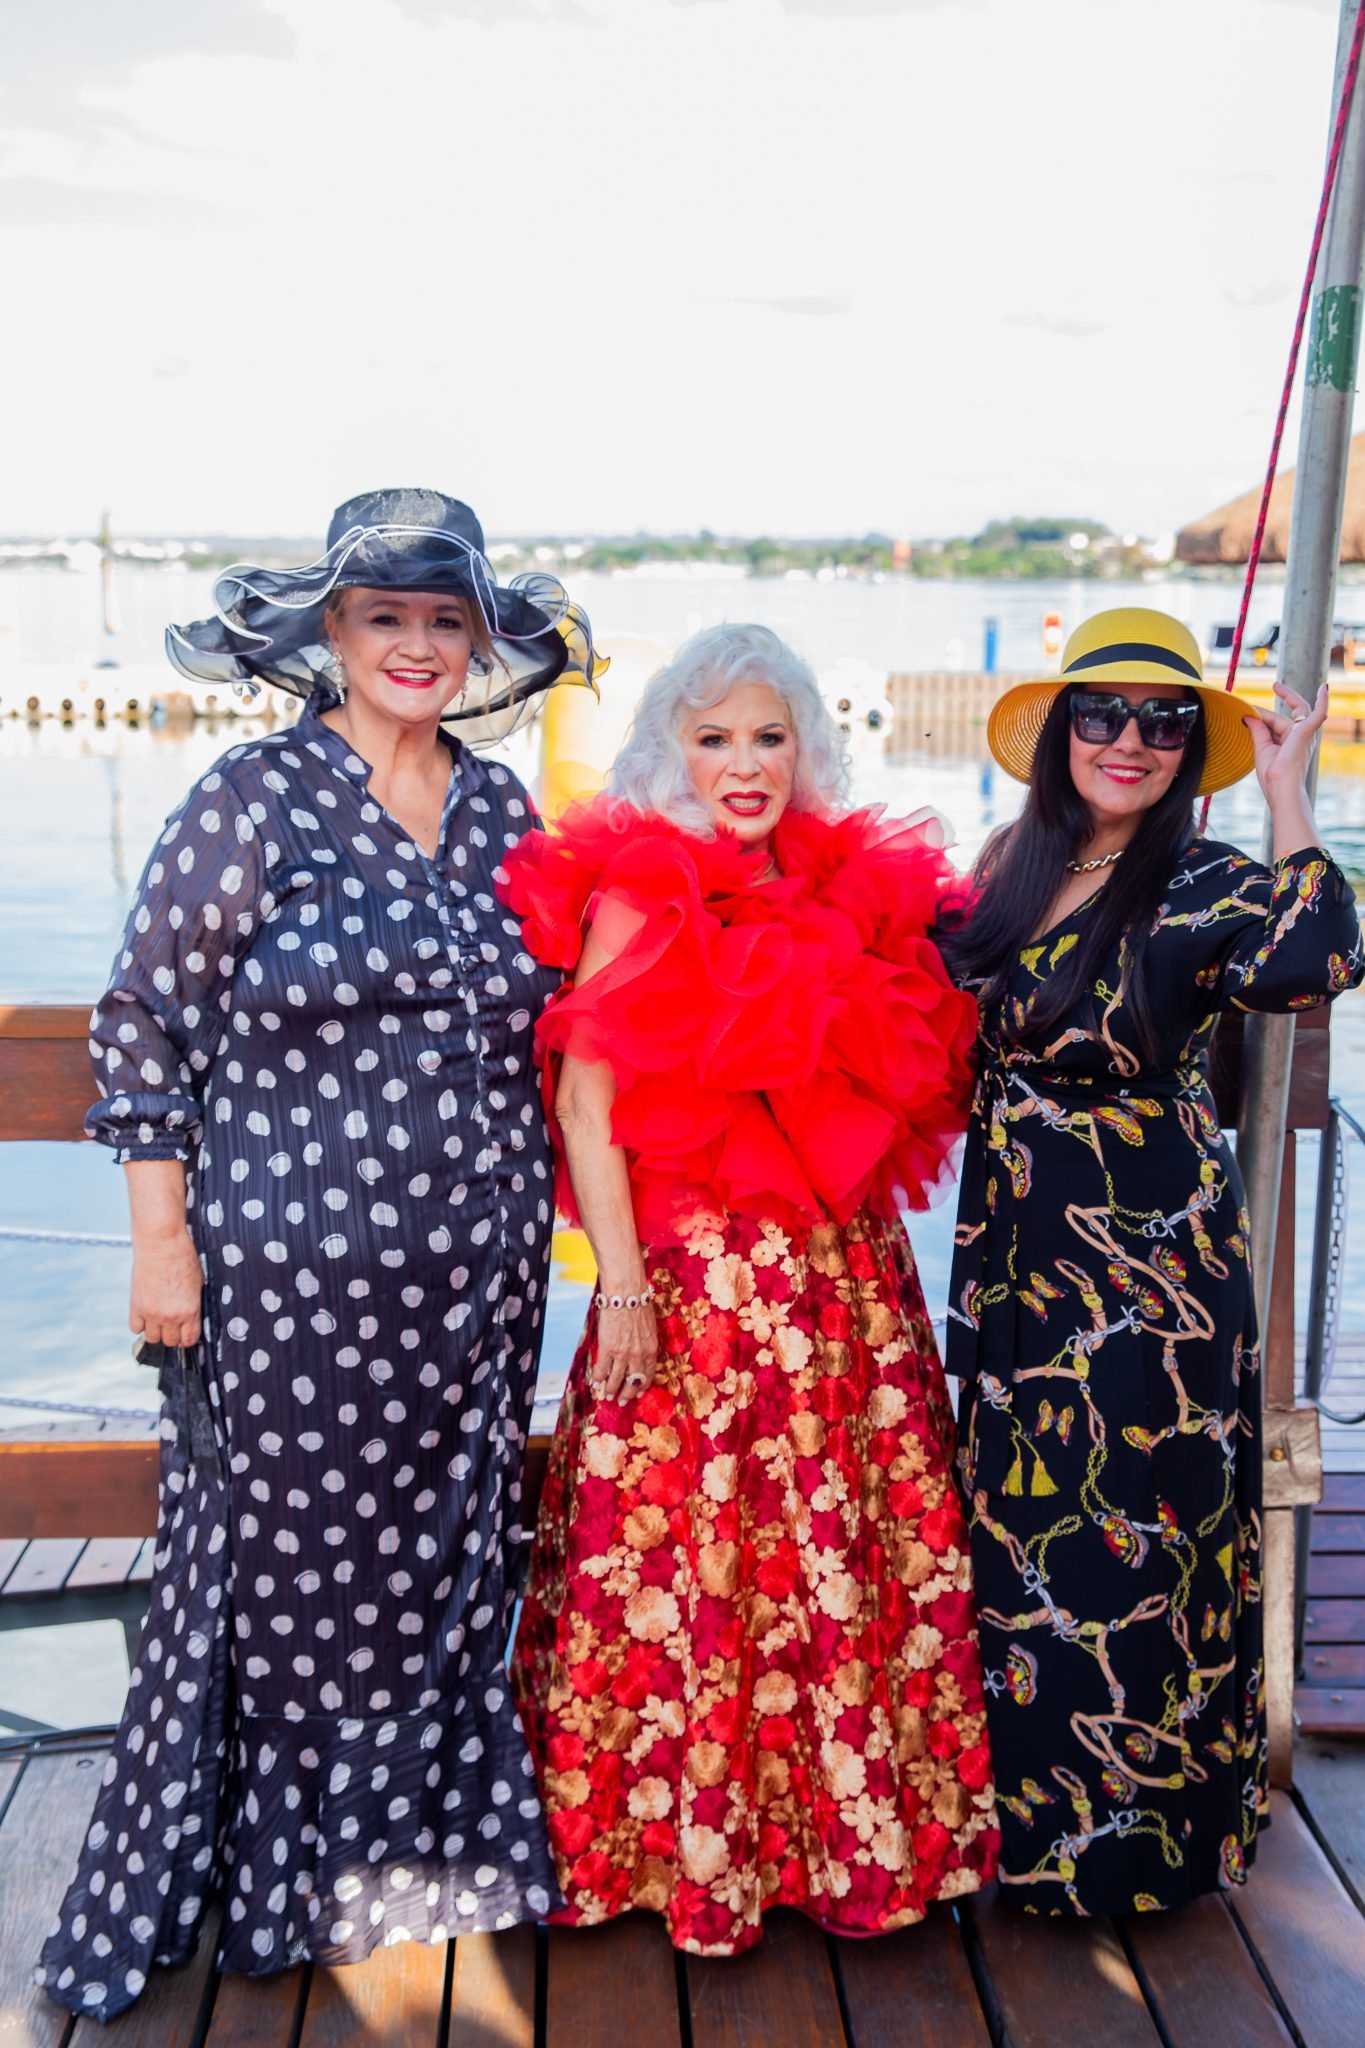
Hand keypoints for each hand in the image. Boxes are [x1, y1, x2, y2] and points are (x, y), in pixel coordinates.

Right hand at [130, 1230, 202, 1347]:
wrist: (161, 1244)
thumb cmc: (182, 1257)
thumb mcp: (199, 1282)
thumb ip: (194, 1302)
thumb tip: (193, 1316)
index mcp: (190, 1310)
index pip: (189, 1339)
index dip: (188, 1338)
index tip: (186, 1334)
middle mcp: (171, 1316)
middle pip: (170, 1342)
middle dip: (173, 1335)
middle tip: (173, 1325)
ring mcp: (151, 1313)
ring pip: (152, 1339)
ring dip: (156, 1332)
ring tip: (159, 1320)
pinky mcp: (136, 1307)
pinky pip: (136, 1328)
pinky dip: (140, 1325)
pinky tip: (146, 1315)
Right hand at [590, 1300, 658, 1403]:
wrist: (626, 1294)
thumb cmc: (639, 1304)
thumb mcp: (650, 1327)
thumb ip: (646, 1342)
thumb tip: (641, 1351)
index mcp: (651, 1349)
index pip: (648, 1374)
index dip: (642, 1386)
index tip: (638, 1392)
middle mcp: (638, 1355)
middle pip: (633, 1381)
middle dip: (627, 1394)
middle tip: (622, 1401)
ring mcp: (623, 1353)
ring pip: (617, 1379)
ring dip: (611, 1389)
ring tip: (608, 1396)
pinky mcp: (608, 1348)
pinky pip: (602, 1368)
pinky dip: (598, 1377)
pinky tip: (595, 1383)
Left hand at [1245, 681, 1328, 800]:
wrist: (1280, 788)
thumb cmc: (1272, 775)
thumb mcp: (1261, 748)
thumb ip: (1257, 730)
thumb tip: (1247, 715)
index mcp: (1290, 740)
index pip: (1276, 721)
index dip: (1261, 715)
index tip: (1245, 712)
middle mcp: (1301, 736)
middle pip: (1290, 713)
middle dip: (1283, 698)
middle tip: (1275, 685)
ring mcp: (1305, 734)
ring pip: (1299, 710)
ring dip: (1289, 696)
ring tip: (1277, 686)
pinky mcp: (1306, 733)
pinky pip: (1319, 714)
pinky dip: (1323, 701)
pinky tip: (1325, 688)